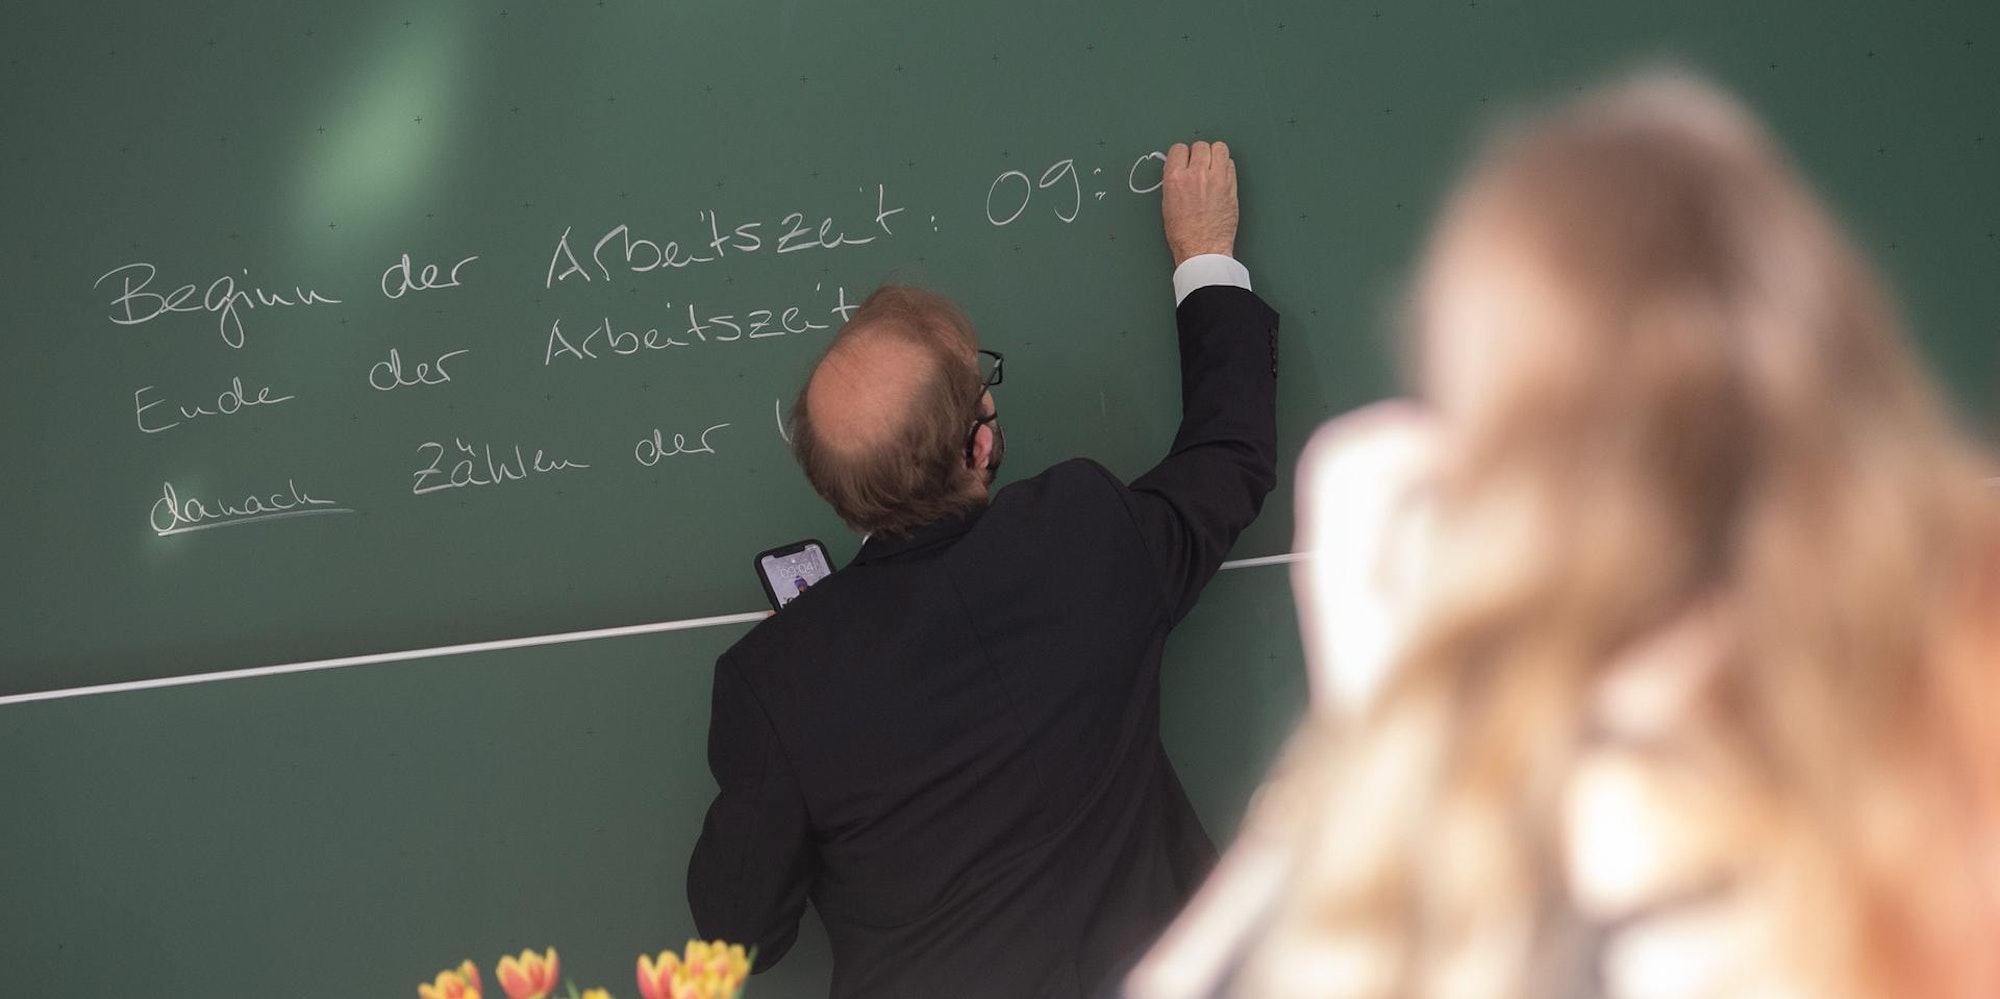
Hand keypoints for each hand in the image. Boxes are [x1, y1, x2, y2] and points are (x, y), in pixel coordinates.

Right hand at [1161, 140, 1238, 266]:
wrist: (1202, 249)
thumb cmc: (1183, 233)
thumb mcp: (1167, 204)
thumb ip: (1175, 181)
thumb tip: (1180, 169)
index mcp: (1176, 178)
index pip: (1179, 148)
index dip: (1182, 155)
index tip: (1184, 161)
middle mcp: (1196, 174)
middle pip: (1200, 145)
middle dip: (1198, 154)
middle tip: (1199, 166)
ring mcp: (1216, 179)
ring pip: (1219, 148)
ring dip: (1215, 154)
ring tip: (1212, 166)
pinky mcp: (1231, 186)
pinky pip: (1230, 163)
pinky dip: (1226, 166)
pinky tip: (1221, 177)